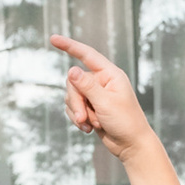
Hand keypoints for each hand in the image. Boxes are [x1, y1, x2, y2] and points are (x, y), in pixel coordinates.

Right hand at [50, 35, 157, 163]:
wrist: (130, 144)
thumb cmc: (125, 121)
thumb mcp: (105, 103)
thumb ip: (87, 86)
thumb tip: (71, 70)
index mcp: (110, 75)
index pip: (87, 55)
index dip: (70, 46)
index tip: (53, 39)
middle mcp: (101, 82)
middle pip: (73, 82)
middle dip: (76, 102)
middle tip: (84, 117)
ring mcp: (95, 95)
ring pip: (71, 97)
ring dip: (78, 113)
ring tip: (90, 125)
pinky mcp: (90, 107)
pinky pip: (73, 108)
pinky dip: (78, 119)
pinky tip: (89, 129)